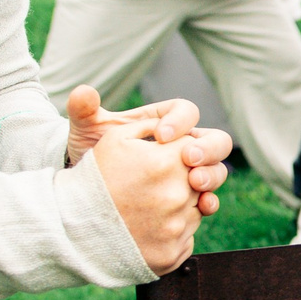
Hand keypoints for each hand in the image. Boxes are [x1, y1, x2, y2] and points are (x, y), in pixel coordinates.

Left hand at [64, 87, 231, 212]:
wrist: (90, 191)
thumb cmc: (92, 153)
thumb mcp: (87, 131)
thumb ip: (84, 111)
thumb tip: (83, 93)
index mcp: (165, 121)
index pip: (186, 111)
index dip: (181, 120)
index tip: (162, 135)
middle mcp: (184, 145)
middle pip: (215, 139)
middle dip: (207, 148)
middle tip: (188, 159)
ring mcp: (189, 173)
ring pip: (217, 168)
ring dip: (212, 174)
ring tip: (195, 183)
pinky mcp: (188, 198)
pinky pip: (209, 198)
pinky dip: (210, 201)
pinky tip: (202, 206)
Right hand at [92, 127, 220, 272]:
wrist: (71, 226)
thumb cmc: (95, 178)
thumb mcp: (116, 137)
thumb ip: (155, 125)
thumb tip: (181, 130)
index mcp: (167, 163)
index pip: (196, 150)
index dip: (179, 153)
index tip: (163, 160)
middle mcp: (177, 196)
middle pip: (201, 180)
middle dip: (184, 178)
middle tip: (153, 184)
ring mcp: (176, 228)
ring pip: (196, 209)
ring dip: (180, 205)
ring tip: (147, 206)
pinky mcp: (172, 254)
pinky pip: (186, 236)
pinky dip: (171, 231)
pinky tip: (147, 227)